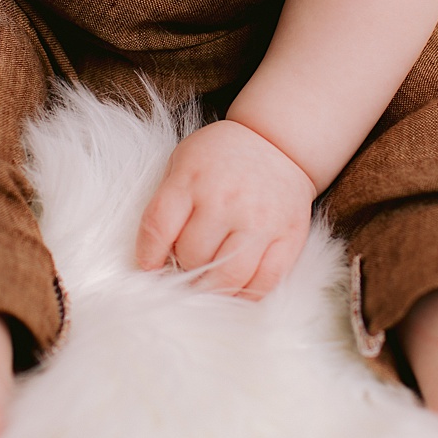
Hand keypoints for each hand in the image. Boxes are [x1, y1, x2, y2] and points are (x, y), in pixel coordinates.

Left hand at [134, 120, 315, 299]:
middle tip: (187, 264)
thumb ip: (166, 202)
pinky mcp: (289, 237)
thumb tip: (154, 255)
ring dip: (212, 287)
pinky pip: (265, 282)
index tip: (149, 266)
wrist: (278, 142)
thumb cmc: (221, 156)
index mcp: (192, 178)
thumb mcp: (183, 161)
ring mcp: (260, 220)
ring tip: (207, 282)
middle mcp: (226, 200)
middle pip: (193, 256)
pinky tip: (236, 289)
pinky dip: (247, 295)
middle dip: (185, 265)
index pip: (159, 227)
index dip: (148, 254)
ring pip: (228, 276)